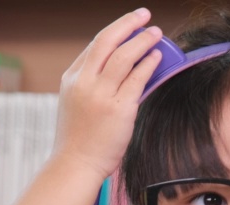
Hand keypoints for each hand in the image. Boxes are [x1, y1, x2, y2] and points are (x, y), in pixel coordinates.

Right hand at [55, 9, 163, 178]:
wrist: (75, 165)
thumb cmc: (78, 140)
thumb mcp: (76, 104)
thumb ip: (93, 84)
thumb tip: (122, 69)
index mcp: (72, 79)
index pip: (95, 46)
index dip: (115, 31)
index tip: (128, 24)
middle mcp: (84, 83)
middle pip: (107, 41)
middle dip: (128, 23)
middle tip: (144, 16)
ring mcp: (101, 95)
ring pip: (124, 56)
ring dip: (143, 40)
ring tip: (156, 33)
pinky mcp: (119, 109)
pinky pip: (138, 79)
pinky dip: (149, 64)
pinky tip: (157, 57)